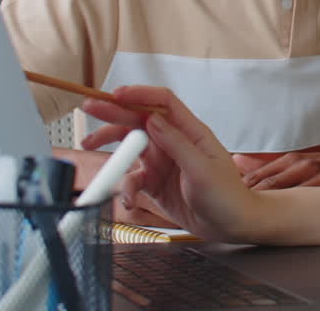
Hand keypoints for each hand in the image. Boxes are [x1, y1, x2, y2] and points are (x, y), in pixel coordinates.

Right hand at [81, 87, 264, 242]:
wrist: (230, 225)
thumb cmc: (226, 195)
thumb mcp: (202, 170)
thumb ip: (176, 144)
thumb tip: (152, 119)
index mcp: (191, 132)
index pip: (163, 103)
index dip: (139, 94)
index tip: (116, 94)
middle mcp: (174, 143)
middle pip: (140, 121)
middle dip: (113, 114)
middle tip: (89, 108)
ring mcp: (163, 162)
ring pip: (130, 147)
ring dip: (111, 147)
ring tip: (88, 146)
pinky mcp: (155, 183)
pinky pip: (132, 178)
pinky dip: (125, 187)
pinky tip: (127, 199)